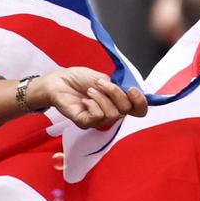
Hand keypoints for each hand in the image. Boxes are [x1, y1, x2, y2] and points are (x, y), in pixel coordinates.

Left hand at [31, 67, 148, 128]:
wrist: (59, 81)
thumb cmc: (79, 79)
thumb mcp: (103, 78)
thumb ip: (118, 86)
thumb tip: (132, 90)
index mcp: (117, 102)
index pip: (138, 110)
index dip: (140, 102)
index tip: (132, 89)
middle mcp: (110, 113)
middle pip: (126, 110)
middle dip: (115, 93)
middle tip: (100, 83)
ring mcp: (98, 120)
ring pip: (112, 114)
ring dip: (101, 97)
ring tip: (89, 90)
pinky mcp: (85, 122)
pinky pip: (98, 117)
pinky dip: (93, 105)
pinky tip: (84, 100)